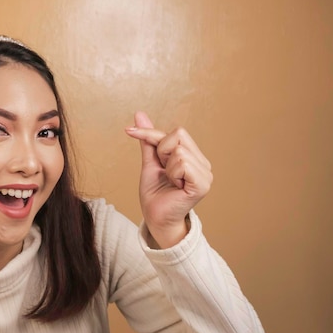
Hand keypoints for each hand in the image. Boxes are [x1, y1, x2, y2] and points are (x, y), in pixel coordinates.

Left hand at [125, 112, 212, 247]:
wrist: (155, 218)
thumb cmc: (154, 193)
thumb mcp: (149, 162)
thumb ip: (148, 139)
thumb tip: (139, 114)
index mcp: (194, 157)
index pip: (176, 131)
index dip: (149, 133)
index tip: (127, 131)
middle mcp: (203, 163)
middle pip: (179, 135)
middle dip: (162, 152)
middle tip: (164, 173)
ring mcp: (205, 174)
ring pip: (179, 150)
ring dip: (166, 167)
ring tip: (170, 182)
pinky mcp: (202, 184)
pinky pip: (182, 163)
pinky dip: (172, 173)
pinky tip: (175, 186)